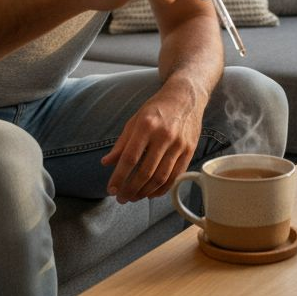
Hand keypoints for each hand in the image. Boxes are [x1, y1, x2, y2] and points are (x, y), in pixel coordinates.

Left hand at [100, 80, 204, 203]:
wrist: (185, 97)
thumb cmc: (157, 109)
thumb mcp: (135, 120)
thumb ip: (121, 143)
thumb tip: (106, 163)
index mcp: (146, 126)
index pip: (130, 158)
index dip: (119, 177)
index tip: (111, 189)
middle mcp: (164, 135)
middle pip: (146, 171)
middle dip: (131, 189)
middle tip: (122, 198)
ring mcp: (179, 144)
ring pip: (161, 177)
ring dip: (146, 192)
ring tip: (134, 197)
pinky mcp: (190, 150)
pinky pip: (175, 176)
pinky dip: (163, 188)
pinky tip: (152, 193)